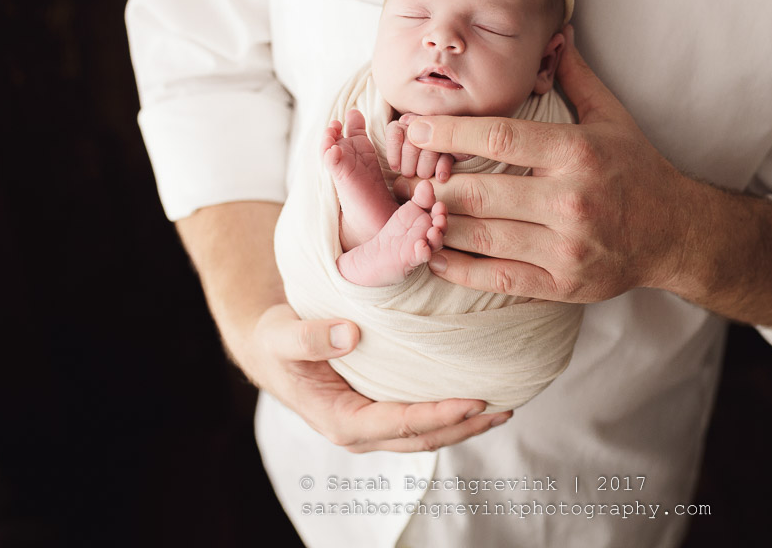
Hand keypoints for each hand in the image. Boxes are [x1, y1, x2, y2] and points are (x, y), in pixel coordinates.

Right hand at [246, 304, 510, 451]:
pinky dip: (448, 412)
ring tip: (501, 408)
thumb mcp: (281, 334)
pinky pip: (418, 418)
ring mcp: (371, 424)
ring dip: (462, 425)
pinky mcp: (378, 409)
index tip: (473, 401)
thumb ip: (310, 337)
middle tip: (502, 408)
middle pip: (421, 437)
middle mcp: (359, 430)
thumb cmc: (275, 341)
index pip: (399, 424)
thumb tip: (351, 334)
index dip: (438, 416)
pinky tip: (474, 396)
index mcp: (339, 420)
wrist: (269, 347)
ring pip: (424, 434)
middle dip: (463, 427)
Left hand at [394, 25, 693, 303]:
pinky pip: (497, 278)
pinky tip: (435, 254)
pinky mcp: (563, 284)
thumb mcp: (611, 116)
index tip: (412, 128)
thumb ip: (575, 76)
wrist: (676, 233)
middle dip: (432, 186)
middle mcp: (571, 200)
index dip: (449, 134)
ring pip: (482, 237)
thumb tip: (555, 30)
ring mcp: (566, 247)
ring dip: (438, 226)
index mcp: (577, 152)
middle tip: (401, 178)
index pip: (500, 139)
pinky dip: (459, 268)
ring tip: (410, 213)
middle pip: (480, 193)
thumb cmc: (637, 169)